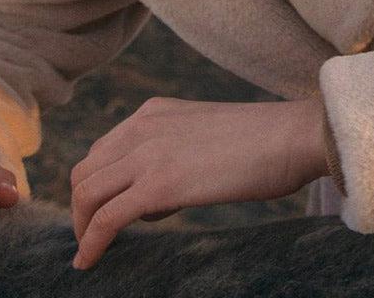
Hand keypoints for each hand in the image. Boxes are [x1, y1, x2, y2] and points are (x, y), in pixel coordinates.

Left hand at [69, 94, 327, 269]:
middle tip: (91, 235)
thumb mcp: (204, 134)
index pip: (102, 149)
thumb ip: (174, 154)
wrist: (292, 135)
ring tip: (89, 251)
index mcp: (154, 112)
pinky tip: (88, 262)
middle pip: (85, 171)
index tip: (101, 210)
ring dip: (81, 227)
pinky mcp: (160, 185)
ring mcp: (149, 154)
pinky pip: (106, 219)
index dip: (96, 184)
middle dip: (81, 207)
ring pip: (86, 194)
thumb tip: (154, 199)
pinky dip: (90, 243)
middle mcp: (143, 126)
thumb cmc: (263, 140)